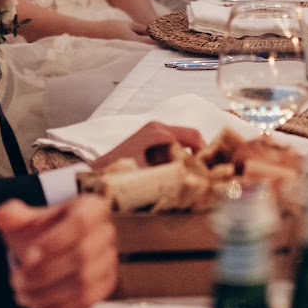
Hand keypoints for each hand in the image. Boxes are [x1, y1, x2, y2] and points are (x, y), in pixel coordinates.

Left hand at [0, 196, 117, 307]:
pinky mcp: (106, 284)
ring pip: (84, 283)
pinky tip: (38, 307)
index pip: (81, 223)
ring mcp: (109, 260)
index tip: (28, 257)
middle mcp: (105, 232)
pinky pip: (87, 301)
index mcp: (91, 208)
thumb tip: (3, 216)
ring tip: (23, 296)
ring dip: (48, 294)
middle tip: (17, 281)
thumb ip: (12, 216)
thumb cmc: (41, 231)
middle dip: (45, 273)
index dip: (55, 242)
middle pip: (82, 256)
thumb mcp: (25, 220)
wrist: (53, 247)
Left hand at [85, 122, 205, 172]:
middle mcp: (157, 127)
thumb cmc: (120, 176)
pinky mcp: (148, 137)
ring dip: (189, 156)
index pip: (195, 137)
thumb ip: (174, 176)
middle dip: (200, 155)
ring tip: (190, 175)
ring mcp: (152, 130)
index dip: (206, 154)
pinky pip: (172, 143)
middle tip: (204, 175)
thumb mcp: (150, 176)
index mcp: (160, 132)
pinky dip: (178, 155)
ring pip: (182, 140)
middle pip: (191, 136)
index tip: (211, 171)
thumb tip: (197, 181)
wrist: (96, 175)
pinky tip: (174, 172)